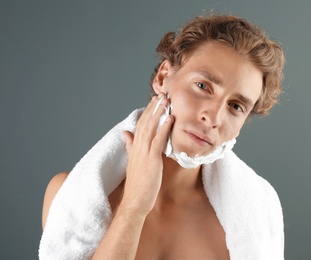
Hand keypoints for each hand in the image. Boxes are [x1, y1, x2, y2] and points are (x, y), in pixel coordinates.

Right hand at [122, 93, 172, 215]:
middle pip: (145, 123)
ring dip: (158, 113)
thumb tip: (125, 133)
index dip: (147, 112)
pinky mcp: (151, 160)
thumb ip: (129, 145)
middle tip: (160, 95)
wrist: (135, 201)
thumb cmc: (137, 183)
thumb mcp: (133, 161)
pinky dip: (164, 128)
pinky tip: (170, 119)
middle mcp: (137, 147)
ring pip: (150, 128)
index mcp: (134, 147)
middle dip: (152, 108)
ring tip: (165, 101)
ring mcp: (143, 153)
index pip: (140, 125)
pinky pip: (158, 141)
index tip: (153, 101)